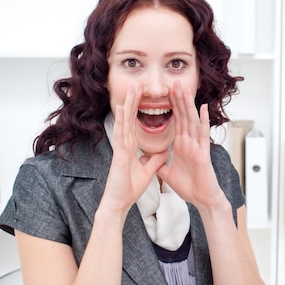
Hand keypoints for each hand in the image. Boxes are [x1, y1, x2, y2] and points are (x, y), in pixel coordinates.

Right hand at [103, 82, 168, 212]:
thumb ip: (155, 160)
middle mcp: (125, 144)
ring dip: (129, 104)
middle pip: (130, 117)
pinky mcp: (120, 154)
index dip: (140, 108)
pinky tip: (123, 108)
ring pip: (125, 121)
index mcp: (131, 147)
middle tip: (139, 83)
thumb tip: (166, 151)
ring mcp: (121, 148)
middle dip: (135, 100)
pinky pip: (121, 135)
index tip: (144, 94)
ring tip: (133, 88)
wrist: (119, 202)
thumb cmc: (129, 188)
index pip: (136, 123)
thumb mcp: (148, 171)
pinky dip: (122, 121)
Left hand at [157, 81, 225, 208]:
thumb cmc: (190, 188)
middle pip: (184, 117)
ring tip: (184, 89)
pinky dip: (203, 122)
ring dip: (188, 105)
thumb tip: (146, 158)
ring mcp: (197, 147)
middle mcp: (190, 143)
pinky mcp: (203, 154)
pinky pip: (203, 135)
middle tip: (174, 82)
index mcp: (182, 146)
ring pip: (192, 121)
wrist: (202, 199)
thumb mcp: (168, 175)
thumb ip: (159, 164)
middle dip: (179, 100)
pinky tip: (202, 108)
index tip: (166, 93)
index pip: (176, 122)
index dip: (172, 107)